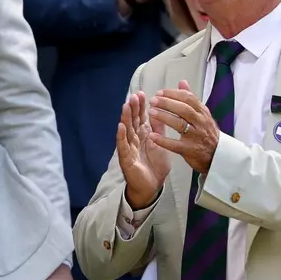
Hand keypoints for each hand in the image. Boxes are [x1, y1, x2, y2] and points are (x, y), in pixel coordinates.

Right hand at [116, 91, 171, 207]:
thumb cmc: (155, 165)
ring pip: (127, 131)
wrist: (152, 186)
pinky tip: (121, 127)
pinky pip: (123, 146)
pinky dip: (121, 136)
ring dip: (126, 118)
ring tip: (126, 106)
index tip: (141, 93)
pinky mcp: (126, 159)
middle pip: (133, 121)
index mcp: (143, 135)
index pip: (141, 117)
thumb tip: (157, 111)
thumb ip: (158, 128)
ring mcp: (129, 148)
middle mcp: (134, 139)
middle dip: (133, 108)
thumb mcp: (159, 143)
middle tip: (133, 95)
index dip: (140, 106)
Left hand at [147, 81, 220, 173]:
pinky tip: (152, 136)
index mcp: (202, 112)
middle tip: (153, 100)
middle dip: (167, 103)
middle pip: (184, 109)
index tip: (159, 92)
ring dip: (164, 117)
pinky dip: (163, 140)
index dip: (173, 94)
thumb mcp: (202, 114)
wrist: (218, 155)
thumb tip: (182, 82)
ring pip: (180, 125)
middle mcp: (200, 123)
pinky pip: (175, 145)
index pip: (188, 99)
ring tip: (151, 112)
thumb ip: (191, 99)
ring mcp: (196, 137)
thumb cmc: (206, 132)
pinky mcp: (190, 150)